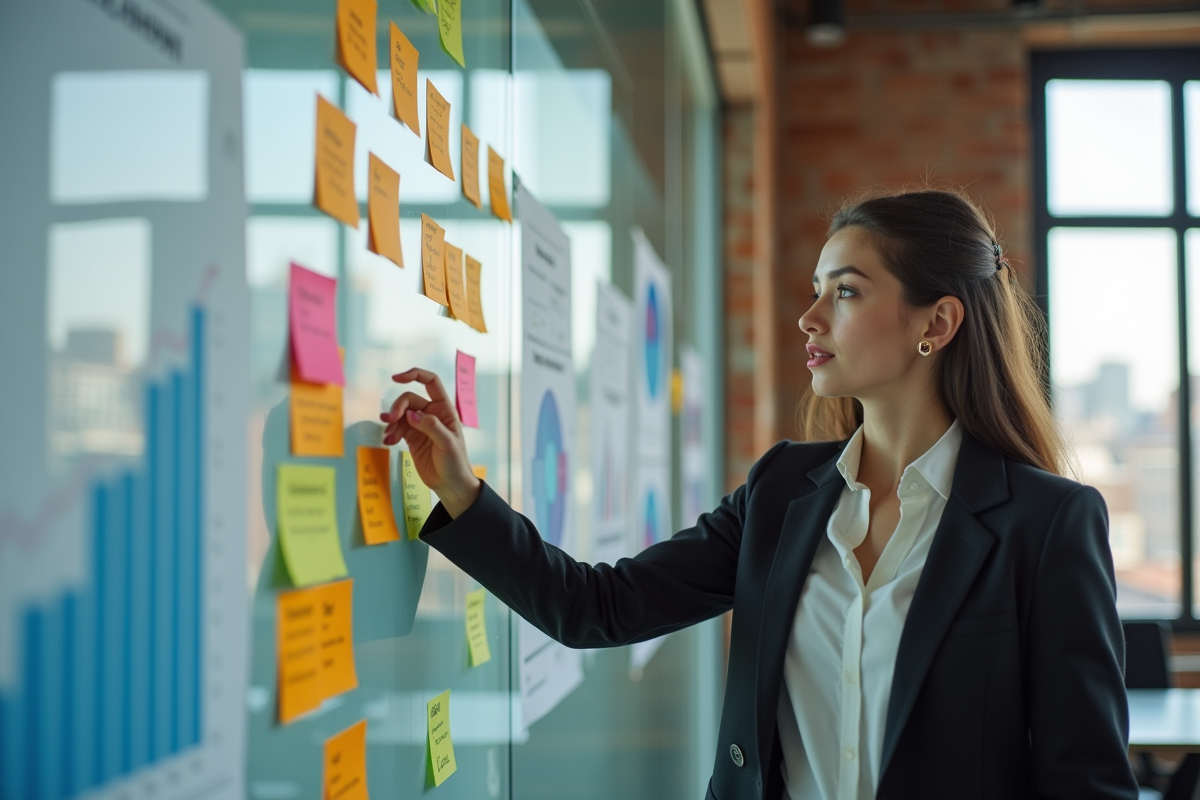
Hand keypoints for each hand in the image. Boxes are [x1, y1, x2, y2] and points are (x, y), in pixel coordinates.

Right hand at [380, 367, 480, 517]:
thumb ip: (431, 426)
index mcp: (445, 409)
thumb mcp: (447, 444)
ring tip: (388, 435)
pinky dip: (391, 432)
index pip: (431, 382)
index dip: (414, 375)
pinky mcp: (411, 437)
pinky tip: (388, 441)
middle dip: (398, 407)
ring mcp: (420, 425)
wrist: (450, 485)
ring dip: (391, 422)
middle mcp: (432, 413)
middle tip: (389, 420)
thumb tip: (411, 414)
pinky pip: (397, 427)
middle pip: (409, 399)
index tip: (396, 378)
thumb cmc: (455, 463)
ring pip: (401, 413)